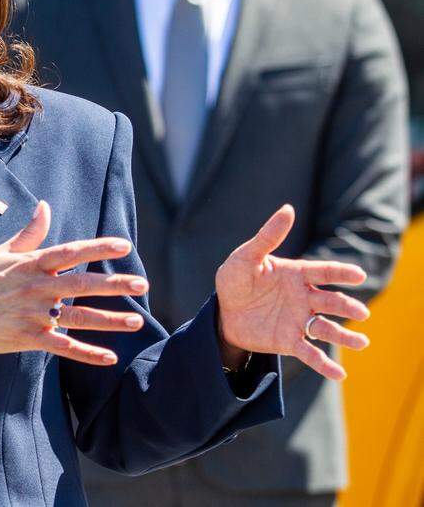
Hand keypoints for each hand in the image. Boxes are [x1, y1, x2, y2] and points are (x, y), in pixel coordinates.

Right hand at [0, 200, 148, 370]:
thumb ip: (28, 234)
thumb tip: (45, 207)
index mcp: (30, 264)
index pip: (71, 252)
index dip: (99, 248)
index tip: (124, 246)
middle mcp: (36, 288)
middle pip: (83, 284)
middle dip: (115, 284)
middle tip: (143, 284)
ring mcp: (33, 315)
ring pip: (79, 317)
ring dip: (110, 320)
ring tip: (137, 321)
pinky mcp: (29, 339)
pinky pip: (64, 347)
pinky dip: (87, 353)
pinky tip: (109, 356)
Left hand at [216, 205, 369, 380]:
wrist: (222, 312)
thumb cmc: (235, 280)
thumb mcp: (246, 257)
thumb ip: (267, 237)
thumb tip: (288, 209)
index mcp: (296, 274)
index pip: (323, 271)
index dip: (341, 272)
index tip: (358, 274)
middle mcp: (303, 298)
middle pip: (330, 301)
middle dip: (346, 306)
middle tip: (360, 312)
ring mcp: (298, 320)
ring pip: (326, 328)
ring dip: (345, 336)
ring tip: (362, 343)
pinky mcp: (289, 341)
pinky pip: (310, 354)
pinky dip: (325, 365)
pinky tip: (340, 375)